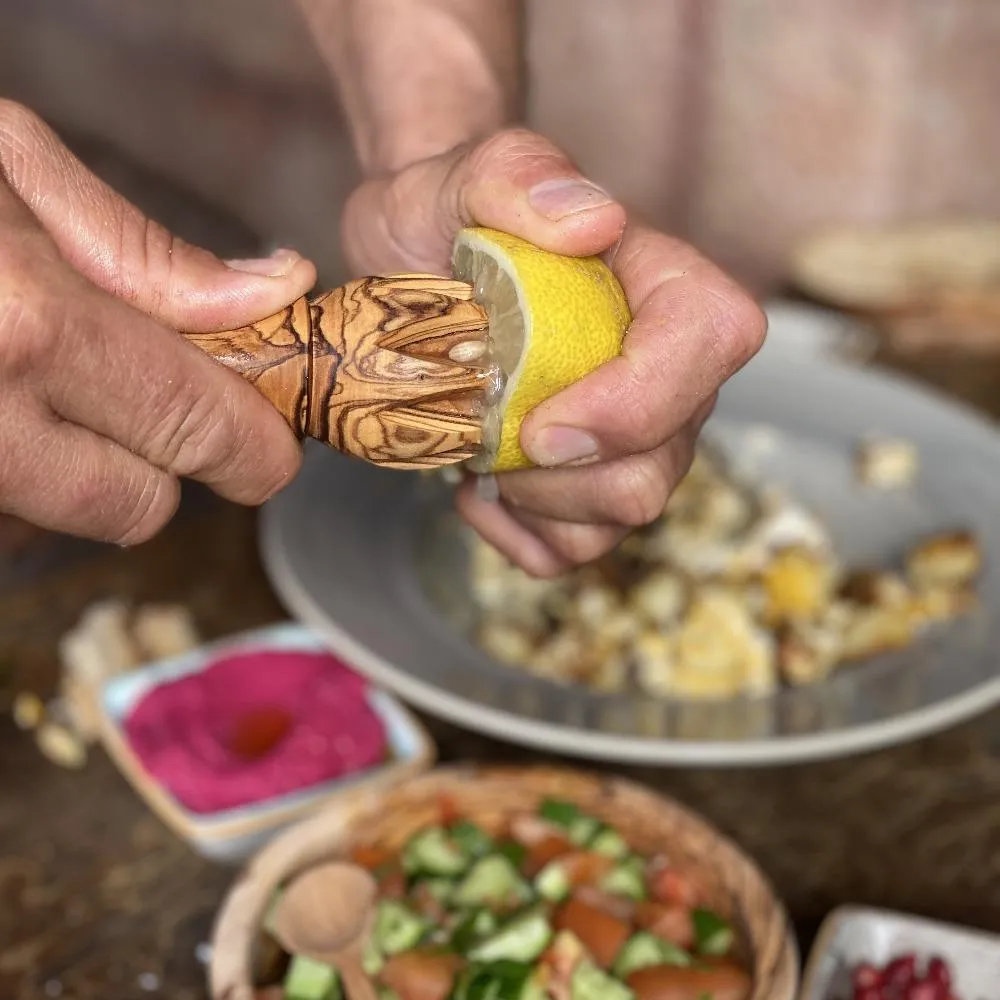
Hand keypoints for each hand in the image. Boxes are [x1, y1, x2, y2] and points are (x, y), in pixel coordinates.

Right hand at [0, 101, 315, 542]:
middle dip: (158, 461)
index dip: (252, 446)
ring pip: (64, 521)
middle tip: (136, 399)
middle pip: (140, 507)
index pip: (196, 429)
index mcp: (22, 327)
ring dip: (71, 468)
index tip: (268, 444)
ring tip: (18, 377)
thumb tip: (273, 292)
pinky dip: (11, 479)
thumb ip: (143, 251)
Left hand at [342, 128, 765, 575]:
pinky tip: (478, 490)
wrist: (418, 261)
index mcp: (662, 284)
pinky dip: (521, 534)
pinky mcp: (594, 480)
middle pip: (661, 461)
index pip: (711, 340)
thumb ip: (518, 176)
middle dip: (562, 476)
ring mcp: (638, 433)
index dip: (637, 403)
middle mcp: (668, 369)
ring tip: (479, 451)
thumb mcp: (459, 176)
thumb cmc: (446, 218)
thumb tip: (594, 221)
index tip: (540, 425)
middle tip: (485, 431)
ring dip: (537, 503)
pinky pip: (579, 545)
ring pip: (624, 510)